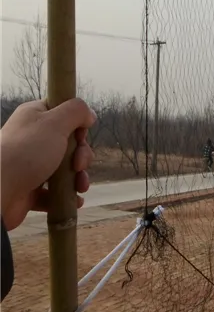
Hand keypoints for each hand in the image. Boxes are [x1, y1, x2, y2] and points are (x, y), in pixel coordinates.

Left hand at [1, 99, 95, 230]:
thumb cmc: (26, 152)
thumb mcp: (55, 122)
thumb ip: (76, 111)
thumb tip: (89, 115)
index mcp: (34, 117)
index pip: (63, 112)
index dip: (77, 123)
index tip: (80, 135)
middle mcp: (33, 138)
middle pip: (70, 142)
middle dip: (82, 155)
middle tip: (79, 164)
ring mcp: (32, 164)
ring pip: (66, 167)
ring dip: (79, 177)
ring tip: (80, 187)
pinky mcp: (31, 188)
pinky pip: (56, 190)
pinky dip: (68, 195)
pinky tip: (76, 200)